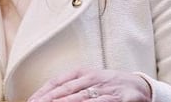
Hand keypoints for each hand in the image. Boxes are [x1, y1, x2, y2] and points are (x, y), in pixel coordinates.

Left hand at [27, 68, 151, 101]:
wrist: (140, 85)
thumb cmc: (109, 84)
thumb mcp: (89, 80)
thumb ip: (71, 86)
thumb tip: (47, 96)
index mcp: (81, 72)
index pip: (57, 81)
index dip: (43, 92)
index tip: (31, 101)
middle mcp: (92, 77)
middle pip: (65, 89)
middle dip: (49, 99)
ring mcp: (105, 87)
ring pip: (81, 96)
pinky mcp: (119, 97)